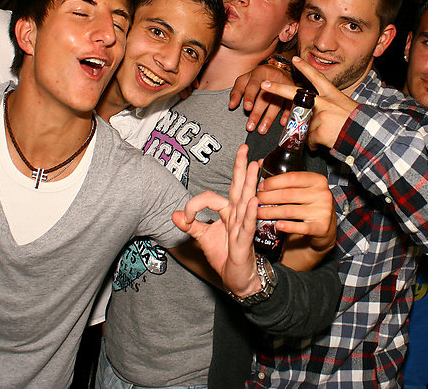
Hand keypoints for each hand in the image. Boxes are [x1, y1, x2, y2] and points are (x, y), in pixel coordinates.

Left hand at [172, 144, 262, 296]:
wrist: (237, 278)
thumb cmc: (225, 255)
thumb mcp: (203, 237)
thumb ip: (190, 224)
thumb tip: (173, 214)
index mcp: (228, 212)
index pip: (211, 198)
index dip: (193, 205)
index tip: (183, 218)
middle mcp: (238, 216)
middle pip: (239, 188)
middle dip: (241, 168)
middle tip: (244, 149)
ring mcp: (244, 227)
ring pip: (247, 202)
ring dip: (250, 184)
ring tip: (254, 167)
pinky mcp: (245, 242)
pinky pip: (248, 225)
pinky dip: (250, 213)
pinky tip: (253, 201)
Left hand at [228, 64, 292, 133]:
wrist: (278, 69)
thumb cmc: (258, 77)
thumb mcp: (245, 80)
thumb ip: (237, 92)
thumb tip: (231, 105)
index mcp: (259, 72)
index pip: (253, 85)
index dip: (250, 97)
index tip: (247, 108)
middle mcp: (273, 77)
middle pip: (265, 97)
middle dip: (257, 113)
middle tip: (251, 126)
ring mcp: (284, 84)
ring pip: (277, 103)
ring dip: (269, 118)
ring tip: (262, 129)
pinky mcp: (292, 91)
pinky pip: (290, 103)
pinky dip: (286, 114)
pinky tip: (282, 123)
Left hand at [257, 169, 335, 269]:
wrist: (324, 226)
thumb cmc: (310, 204)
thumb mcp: (303, 188)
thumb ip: (286, 178)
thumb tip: (260, 163)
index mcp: (317, 180)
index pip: (292, 178)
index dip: (273, 182)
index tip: (260, 186)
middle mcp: (322, 194)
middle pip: (288, 194)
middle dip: (268, 197)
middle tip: (256, 200)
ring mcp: (322, 211)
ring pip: (290, 210)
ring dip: (270, 212)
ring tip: (259, 212)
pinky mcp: (321, 227)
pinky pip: (300, 227)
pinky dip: (287, 226)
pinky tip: (277, 225)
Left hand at [261, 56, 358, 149]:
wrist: (367, 134)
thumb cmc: (357, 122)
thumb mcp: (345, 107)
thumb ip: (328, 107)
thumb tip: (315, 116)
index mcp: (332, 94)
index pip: (316, 78)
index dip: (305, 68)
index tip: (294, 59)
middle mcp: (324, 103)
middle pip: (296, 94)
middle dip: (278, 89)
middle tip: (264, 85)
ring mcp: (320, 116)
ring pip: (305, 126)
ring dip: (313, 133)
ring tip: (329, 134)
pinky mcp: (318, 131)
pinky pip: (309, 140)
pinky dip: (314, 144)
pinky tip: (326, 142)